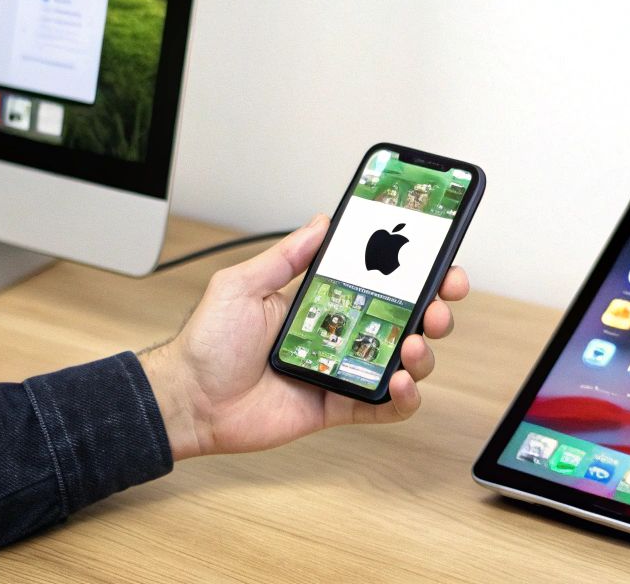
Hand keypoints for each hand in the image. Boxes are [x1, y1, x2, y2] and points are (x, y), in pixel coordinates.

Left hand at [138, 215, 470, 459]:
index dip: (413, 268)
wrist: (189, 400)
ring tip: (416, 343)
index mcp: (321, 298)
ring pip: (403, 361)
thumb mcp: (241, 284)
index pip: (379, 278)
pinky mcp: (339, 407)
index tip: (437, 256)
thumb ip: (285, 256)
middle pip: (404, 317)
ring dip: (423, 351)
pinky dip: (403, 397)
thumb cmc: (207, 344)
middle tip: (440, 301)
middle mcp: (339, 332)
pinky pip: (383, 406)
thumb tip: (321, 222)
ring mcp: (342, 371)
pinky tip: (400, 382)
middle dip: (434, 306)